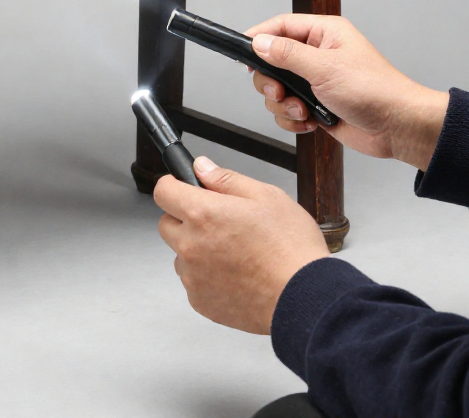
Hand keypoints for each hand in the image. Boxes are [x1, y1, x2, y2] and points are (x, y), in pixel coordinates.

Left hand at [155, 155, 329, 333]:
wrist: (305, 298)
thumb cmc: (291, 249)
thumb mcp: (266, 196)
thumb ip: (226, 179)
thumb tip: (202, 167)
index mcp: (203, 214)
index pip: (163, 190)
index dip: (174, 185)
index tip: (185, 188)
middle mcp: (190, 245)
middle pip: (167, 224)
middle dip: (186, 219)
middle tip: (219, 223)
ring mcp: (193, 276)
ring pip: (181, 255)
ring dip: (197, 250)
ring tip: (235, 253)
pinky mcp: (200, 301)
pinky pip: (194, 282)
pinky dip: (207, 277)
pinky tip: (236, 274)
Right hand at [245, 14, 447, 170]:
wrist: (398, 128)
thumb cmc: (375, 91)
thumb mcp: (324, 68)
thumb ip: (287, 54)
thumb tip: (259, 42)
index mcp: (324, 34)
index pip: (281, 26)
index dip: (259, 37)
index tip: (242, 51)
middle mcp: (318, 55)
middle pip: (272, 61)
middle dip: (271, 82)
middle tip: (278, 93)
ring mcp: (316, 81)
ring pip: (278, 89)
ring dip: (284, 105)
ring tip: (303, 111)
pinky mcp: (317, 104)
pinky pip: (288, 110)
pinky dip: (293, 119)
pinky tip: (310, 122)